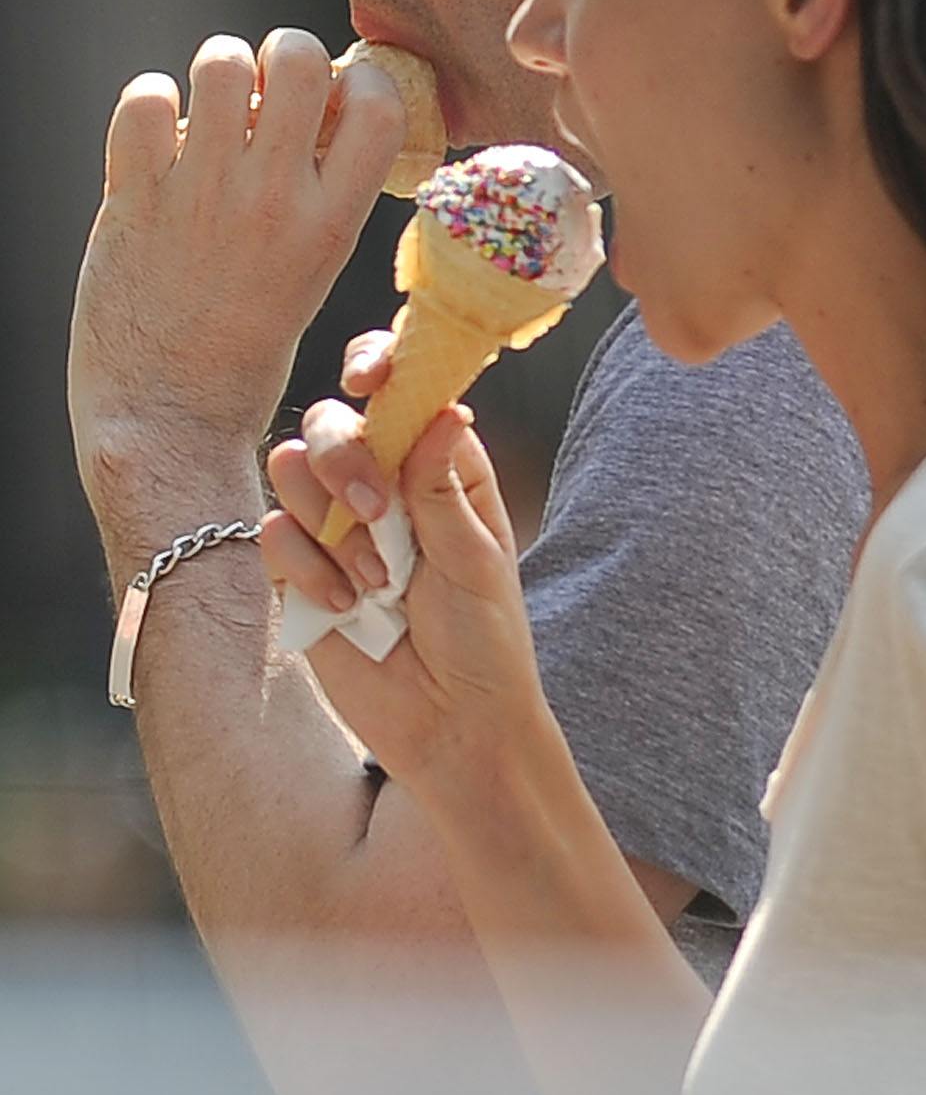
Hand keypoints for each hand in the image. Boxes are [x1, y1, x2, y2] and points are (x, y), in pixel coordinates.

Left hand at [69, 31, 403, 495]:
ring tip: (209, 112)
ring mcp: (202, 194)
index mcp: (332, 222)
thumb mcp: (313, 271)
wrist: (168, 414)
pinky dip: (148, 106)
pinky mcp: (135, 197)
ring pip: (220, 63)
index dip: (360, 80)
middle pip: (298, 57)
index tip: (339, 101)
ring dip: (216, 74)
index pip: (378, 104)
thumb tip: (321, 113)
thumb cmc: (245, 348)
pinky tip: (156, 143)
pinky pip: (144, 100)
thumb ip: (321, 195)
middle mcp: (274, 198)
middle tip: (268, 94)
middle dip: (284, 57)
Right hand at [259, 394, 543, 792]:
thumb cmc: (484, 641)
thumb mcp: (477, 562)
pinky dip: (305, 569)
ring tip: (378, 584)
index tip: (368, 380)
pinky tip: (345, 609)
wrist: (452, 726)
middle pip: (330, 422)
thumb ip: (445, 488)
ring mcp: (335, 526)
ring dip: (329, 521)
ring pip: (288, 468)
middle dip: (343, 456)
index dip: (377, 368)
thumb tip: (441, 408)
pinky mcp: (298, 572)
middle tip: (375, 509)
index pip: (400, 393)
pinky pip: (271, 535)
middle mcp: (382, 485)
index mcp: (439, 467)